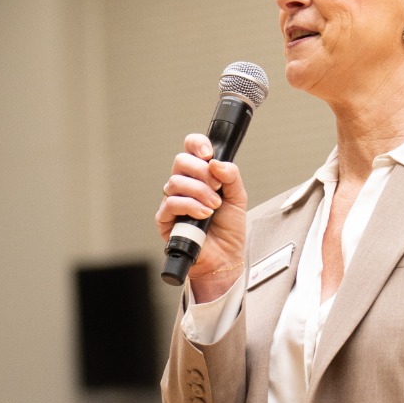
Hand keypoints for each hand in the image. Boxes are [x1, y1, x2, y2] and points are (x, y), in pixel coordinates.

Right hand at [155, 134, 247, 299]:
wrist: (225, 258)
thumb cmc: (229, 230)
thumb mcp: (238, 198)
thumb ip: (232, 176)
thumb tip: (217, 163)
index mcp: (199, 175)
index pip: (190, 148)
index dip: (197, 145)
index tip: (209, 154)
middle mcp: (183, 185)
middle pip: (181, 161)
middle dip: (202, 172)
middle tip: (218, 188)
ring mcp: (173, 201)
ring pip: (176, 182)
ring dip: (199, 192)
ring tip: (214, 206)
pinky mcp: (165, 219)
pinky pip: (171, 203)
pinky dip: (190, 206)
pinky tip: (204, 214)